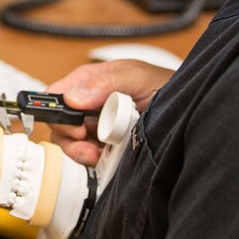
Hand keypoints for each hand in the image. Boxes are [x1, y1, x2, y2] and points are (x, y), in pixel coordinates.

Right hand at [46, 59, 173, 164]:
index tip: (74, 126)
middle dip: (68, 138)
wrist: (183, 108)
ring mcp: (94, 128)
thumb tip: (73, 98)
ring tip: (97, 155)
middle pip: (58, 124)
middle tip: (86, 143)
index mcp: (88, 82)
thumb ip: (105, 82)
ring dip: (79, 153)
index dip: (56, 112)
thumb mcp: (135, 76)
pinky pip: (86, 158)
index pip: (55, 96)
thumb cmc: (159, 84)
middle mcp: (87, 106)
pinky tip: (104, 160)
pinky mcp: (103, 147)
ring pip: (69, 144)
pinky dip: (92, 162)